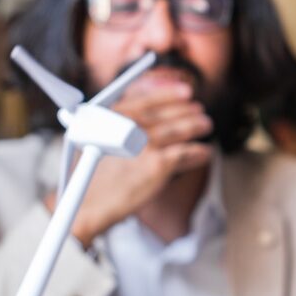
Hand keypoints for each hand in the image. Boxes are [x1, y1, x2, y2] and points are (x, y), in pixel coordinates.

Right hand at [64, 85, 211, 242]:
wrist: (88, 204)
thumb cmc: (91, 176)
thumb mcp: (96, 141)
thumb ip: (119, 126)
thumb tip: (146, 118)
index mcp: (114, 117)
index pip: (147, 99)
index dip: (168, 94)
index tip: (185, 91)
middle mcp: (130, 126)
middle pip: (166, 113)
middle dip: (186, 110)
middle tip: (199, 110)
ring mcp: (145, 144)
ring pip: (180, 130)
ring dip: (196, 126)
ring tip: (206, 125)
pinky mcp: (158, 164)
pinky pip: (186, 153)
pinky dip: (199, 152)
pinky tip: (205, 152)